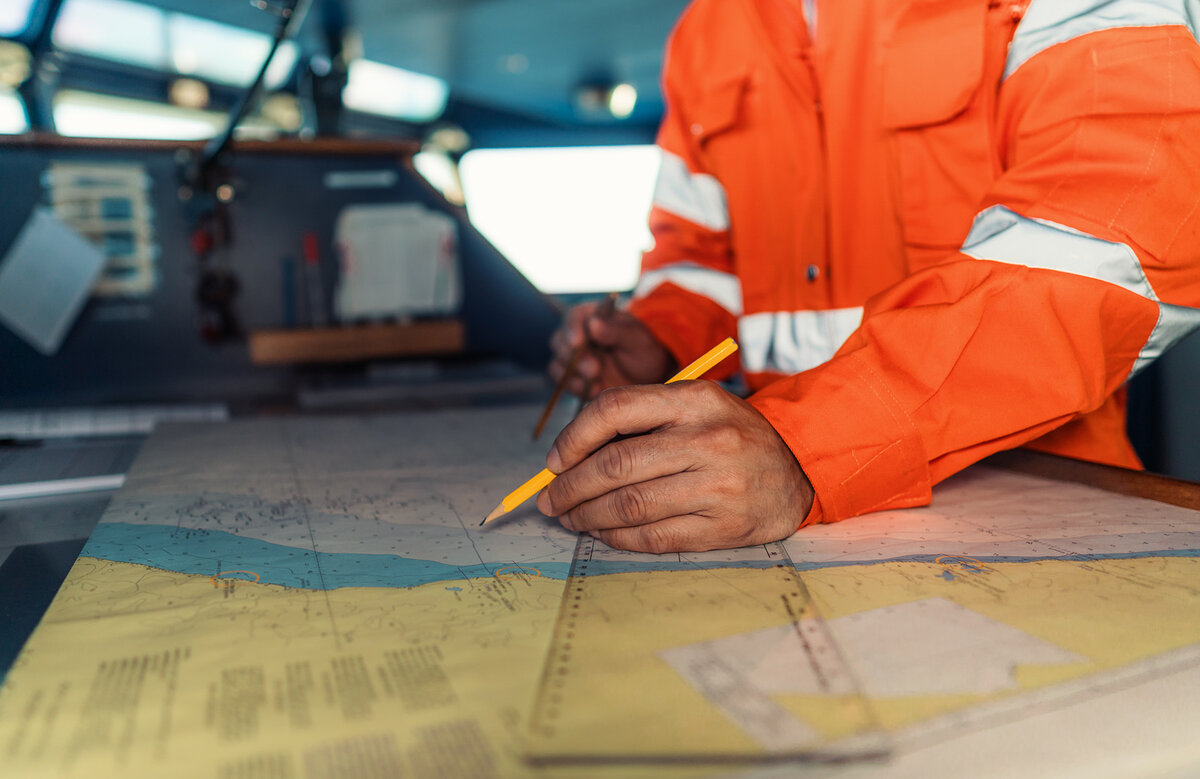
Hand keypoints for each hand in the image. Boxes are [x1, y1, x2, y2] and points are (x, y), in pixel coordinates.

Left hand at [536, 380, 813, 552]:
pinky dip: (617, 537)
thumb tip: (570, 455)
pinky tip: (603, 532)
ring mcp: (718, 485)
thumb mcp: (696, 407)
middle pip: (615, 465)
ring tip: (571, 518)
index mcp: (693, 401)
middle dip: (570, 486)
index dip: (572, 438)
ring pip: (629, 505)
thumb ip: (642, 421)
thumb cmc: (732, 435)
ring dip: (587, 516)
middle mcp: (706, 440)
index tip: (553, 461)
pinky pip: (654, 537)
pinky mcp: (724, 526)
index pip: (614, 410)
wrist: (800, 469)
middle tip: (550, 499)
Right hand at [549, 301, 675, 399]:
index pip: (573, 317)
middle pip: (560, 342)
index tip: (577, 343)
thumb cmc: (643, 351)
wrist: (648, 377)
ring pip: (557, 363)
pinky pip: (563, 382)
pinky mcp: (572, 376)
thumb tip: (593, 323)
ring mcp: (572, 356)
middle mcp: (578, 334)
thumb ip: (615, 331)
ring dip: (574, 375)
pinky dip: (576, 388)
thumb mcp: (636, 339)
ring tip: (597, 383)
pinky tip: (595, 390)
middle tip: (595, 370)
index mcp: (593, 316)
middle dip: (575, 358)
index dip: (572, 329)